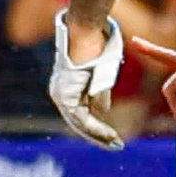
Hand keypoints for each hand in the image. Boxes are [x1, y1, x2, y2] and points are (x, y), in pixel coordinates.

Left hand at [45, 14, 127, 144]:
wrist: (85, 29)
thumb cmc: (94, 45)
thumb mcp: (100, 74)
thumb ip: (98, 94)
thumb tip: (102, 111)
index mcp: (66, 88)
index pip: (80, 114)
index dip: (97, 128)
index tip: (112, 137)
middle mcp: (60, 93)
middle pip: (78, 123)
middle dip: (98, 136)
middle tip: (115, 146)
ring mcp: (61, 94)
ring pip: (79, 123)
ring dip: (99, 135)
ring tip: (115, 143)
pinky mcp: (66, 94)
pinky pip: (81, 117)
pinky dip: (96, 127)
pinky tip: (109, 133)